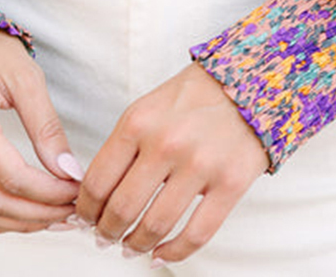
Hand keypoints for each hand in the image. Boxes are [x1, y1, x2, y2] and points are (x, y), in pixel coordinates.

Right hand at [0, 32, 82, 233]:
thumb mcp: (25, 77)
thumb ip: (46, 125)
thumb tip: (68, 171)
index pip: (11, 176)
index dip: (48, 193)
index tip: (77, 191)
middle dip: (38, 214)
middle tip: (72, 210)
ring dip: (17, 222)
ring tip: (53, 217)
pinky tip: (23, 214)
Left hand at [75, 62, 268, 263]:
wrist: (250, 80)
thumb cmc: (192, 97)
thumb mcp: (148, 108)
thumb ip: (122, 146)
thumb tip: (95, 194)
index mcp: (138, 121)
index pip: (98, 181)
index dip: (86, 209)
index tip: (85, 220)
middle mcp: (166, 143)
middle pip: (122, 209)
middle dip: (107, 232)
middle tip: (104, 238)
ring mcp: (200, 165)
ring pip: (155, 226)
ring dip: (135, 245)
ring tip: (130, 247)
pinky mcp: (230, 184)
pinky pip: (196, 234)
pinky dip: (173, 253)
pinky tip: (160, 254)